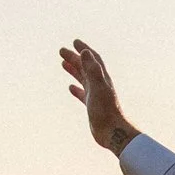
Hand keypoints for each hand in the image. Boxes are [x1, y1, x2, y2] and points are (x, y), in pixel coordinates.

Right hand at [59, 39, 138, 153]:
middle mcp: (100, 86)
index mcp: (102, 79)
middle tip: (61, 51)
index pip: (93, 59)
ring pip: (83, 79)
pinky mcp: (93, 107)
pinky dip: (76, 89)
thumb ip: (92, 69)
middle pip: (86, 68)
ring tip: (63, 63)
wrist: (113, 133)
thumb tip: (85, 51)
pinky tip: (70, 87)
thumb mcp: (98, 87)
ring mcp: (96, 96)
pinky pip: (83, 94)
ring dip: (74, 70)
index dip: (85, 50)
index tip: (74, 42)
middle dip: (74, 58)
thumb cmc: (106, 111)